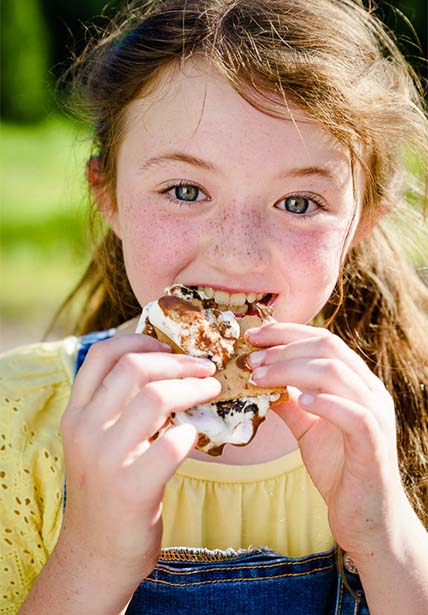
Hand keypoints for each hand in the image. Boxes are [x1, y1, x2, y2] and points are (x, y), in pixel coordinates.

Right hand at [59, 334, 219, 588]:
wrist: (98, 553)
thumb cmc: (108, 488)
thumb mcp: (98, 441)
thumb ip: (117, 406)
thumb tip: (166, 366)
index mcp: (76, 414)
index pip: (102, 355)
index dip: (139, 340)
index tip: (169, 346)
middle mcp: (85, 430)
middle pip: (135, 369)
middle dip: (179, 362)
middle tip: (206, 367)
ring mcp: (106, 459)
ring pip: (157, 398)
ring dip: (194, 389)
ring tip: (212, 391)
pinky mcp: (131, 488)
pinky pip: (173, 443)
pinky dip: (192, 433)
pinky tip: (195, 435)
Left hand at [246, 323, 407, 559]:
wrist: (365, 517)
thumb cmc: (338, 468)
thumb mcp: (307, 428)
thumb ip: (289, 402)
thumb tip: (258, 378)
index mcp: (355, 381)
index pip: (323, 340)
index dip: (286, 333)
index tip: (251, 336)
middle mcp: (370, 390)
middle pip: (329, 348)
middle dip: (283, 349)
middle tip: (250, 360)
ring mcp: (376, 415)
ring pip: (337, 374)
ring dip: (292, 370)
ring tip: (260, 378)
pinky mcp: (375, 444)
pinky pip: (355, 415)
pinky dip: (326, 403)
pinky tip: (299, 401)